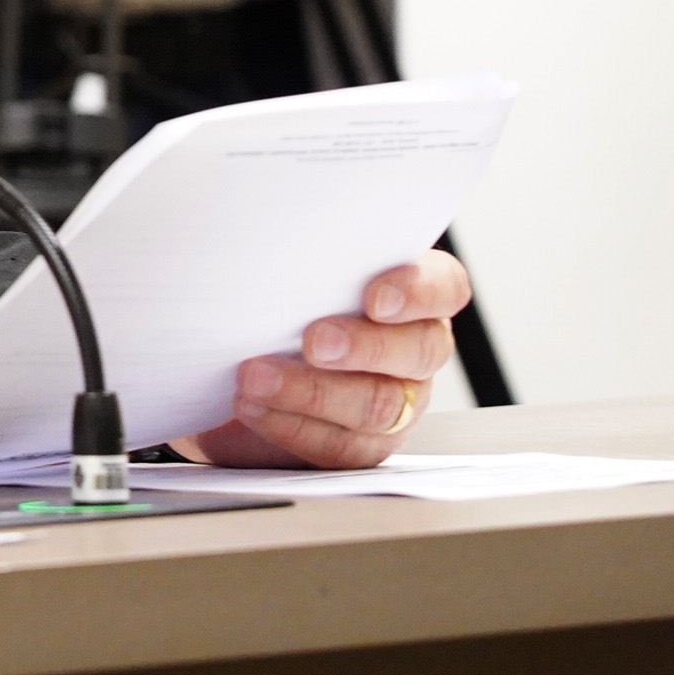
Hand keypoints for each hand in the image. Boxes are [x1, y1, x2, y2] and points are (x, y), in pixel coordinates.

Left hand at [178, 250, 470, 468]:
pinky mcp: (360, 446)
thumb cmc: (267, 307)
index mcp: (409, 294)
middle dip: (364, 347)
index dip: (418, 292)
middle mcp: (413, 348)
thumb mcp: (284, 273)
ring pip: (378, 405)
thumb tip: (263, 228)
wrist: (230, 368)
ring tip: (255, 378)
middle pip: (419, 351)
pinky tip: (254, 407)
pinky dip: (291, 426)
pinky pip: (339, 446)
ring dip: (312, 392)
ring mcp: (395, 403)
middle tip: (313, 341)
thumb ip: (298, 257)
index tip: (375, 298)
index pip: (444, 287)